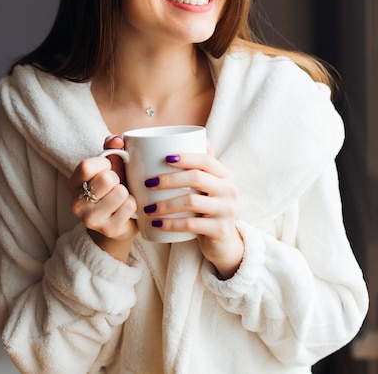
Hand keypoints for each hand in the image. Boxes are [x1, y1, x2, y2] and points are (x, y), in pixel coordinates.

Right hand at [68, 135, 137, 261]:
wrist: (120, 221)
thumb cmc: (114, 187)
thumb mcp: (110, 164)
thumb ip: (112, 146)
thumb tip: (118, 140)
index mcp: (73, 184)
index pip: (86, 166)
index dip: (104, 163)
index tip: (108, 168)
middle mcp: (76, 203)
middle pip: (107, 179)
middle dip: (117, 179)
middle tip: (115, 186)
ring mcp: (90, 219)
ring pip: (120, 192)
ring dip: (126, 193)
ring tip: (121, 199)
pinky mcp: (108, 230)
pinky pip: (129, 206)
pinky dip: (133, 205)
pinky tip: (126, 210)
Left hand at [144, 148, 243, 278]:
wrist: (223, 241)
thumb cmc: (208, 207)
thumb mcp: (209, 185)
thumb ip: (201, 164)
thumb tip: (189, 136)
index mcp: (224, 174)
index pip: (205, 160)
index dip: (185, 157)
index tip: (164, 158)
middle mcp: (229, 189)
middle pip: (196, 178)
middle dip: (169, 179)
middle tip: (148, 183)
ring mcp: (227, 210)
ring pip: (191, 201)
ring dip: (165, 204)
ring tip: (148, 208)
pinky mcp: (220, 229)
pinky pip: (191, 224)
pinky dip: (171, 224)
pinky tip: (156, 224)